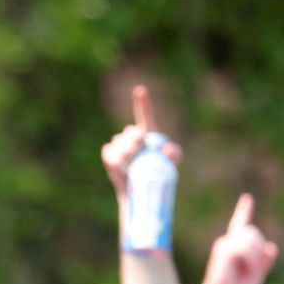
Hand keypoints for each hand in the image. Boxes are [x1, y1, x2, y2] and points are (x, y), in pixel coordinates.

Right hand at [100, 84, 179, 200]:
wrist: (139, 192)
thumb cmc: (156, 177)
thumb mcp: (170, 167)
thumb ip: (174, 156)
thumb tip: (168, 150)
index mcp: (148, 133)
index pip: (145, 115)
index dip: (143, 103)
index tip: (140, 90)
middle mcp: (132, 135)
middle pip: (132, 133)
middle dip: (136, 145)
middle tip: (140, 160)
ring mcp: (119, 144)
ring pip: (121, 146)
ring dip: (127, 158)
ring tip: (133, 170)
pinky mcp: (109, 154)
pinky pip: (111, 153)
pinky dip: (117, 163)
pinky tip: (123, 170)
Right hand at [197, 193, 279, 283]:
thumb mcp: (256, 277)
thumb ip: (265, 263)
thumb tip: (271, 247)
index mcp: (235, 246)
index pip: (240, 224)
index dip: (244, 210)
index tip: (247, 198)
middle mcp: (227, 242)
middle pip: (253, 231)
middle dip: (259, 250)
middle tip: (255, 270)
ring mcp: (224, 244)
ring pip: (251, 238)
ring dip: (256, 257)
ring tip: (250, 271)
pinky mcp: (223, 250)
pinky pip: (246, 248)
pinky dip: (252, 260)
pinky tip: (245, 269)